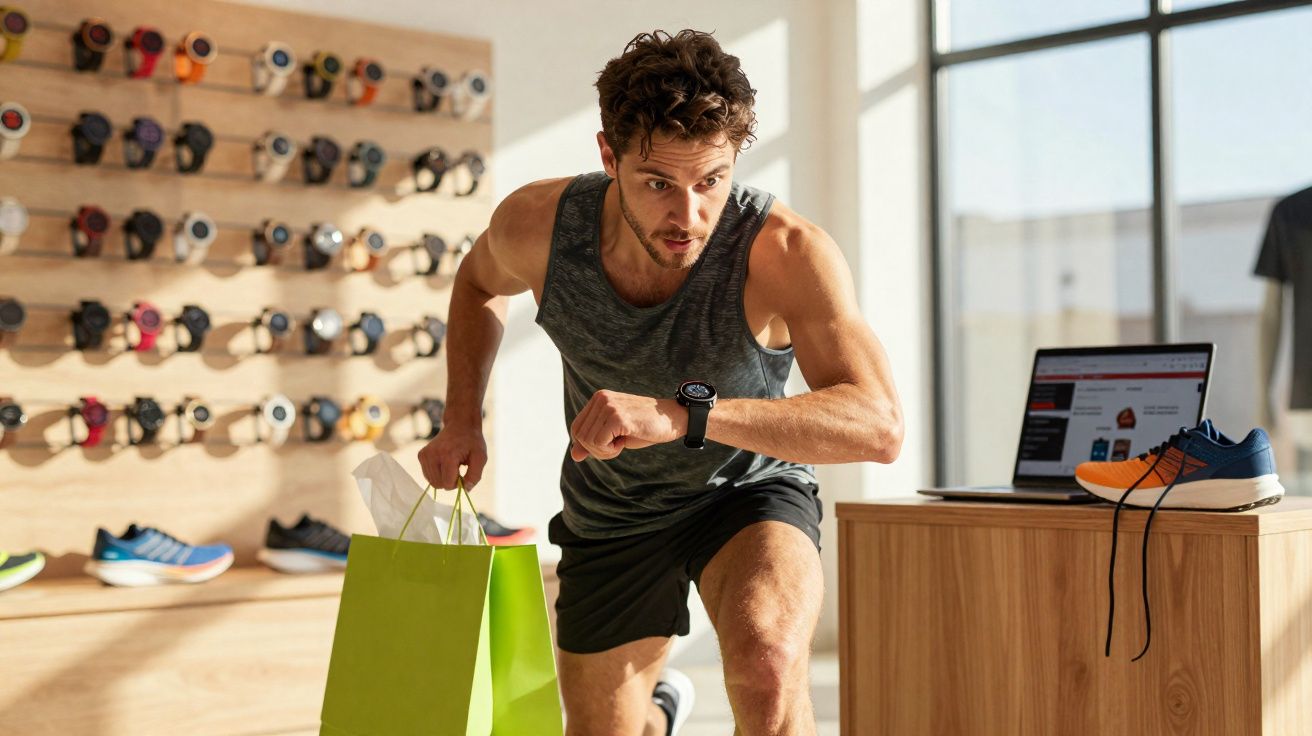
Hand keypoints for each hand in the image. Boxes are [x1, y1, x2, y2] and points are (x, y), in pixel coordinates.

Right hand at [418, 420, 487, 489]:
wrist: (460, 425)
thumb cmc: (472, 442)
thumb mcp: (481, 458)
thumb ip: (475, 476)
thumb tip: (465, 489)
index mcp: (447, 455)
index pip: (447, 484)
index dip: (457, 483)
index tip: (463, 472)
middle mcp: (432, 455)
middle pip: (438, 485)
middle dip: (450, 482)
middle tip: (458, 469)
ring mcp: (424, 454)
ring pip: (432, 482)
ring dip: (443, 478)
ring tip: (452, 465)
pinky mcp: (421, 455)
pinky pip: (428, 475)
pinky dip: (437, 474)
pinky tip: (444, 463)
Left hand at [569, 390, 687, 461]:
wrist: (672, 419)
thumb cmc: (645, 427)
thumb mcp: (615, 435)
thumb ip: (593, 442)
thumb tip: (574, 455)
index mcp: (599, 399)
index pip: (576, 428)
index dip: (589, 445)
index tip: (609, 443)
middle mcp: (601, 399)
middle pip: (579, 436)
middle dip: (596, 450)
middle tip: (617, 446)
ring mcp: (609, 406)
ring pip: (588, 441)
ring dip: (604, 452)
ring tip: (621, 443)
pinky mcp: (617, 417)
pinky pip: (599, 443)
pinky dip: (610, 451)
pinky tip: (624, 442)